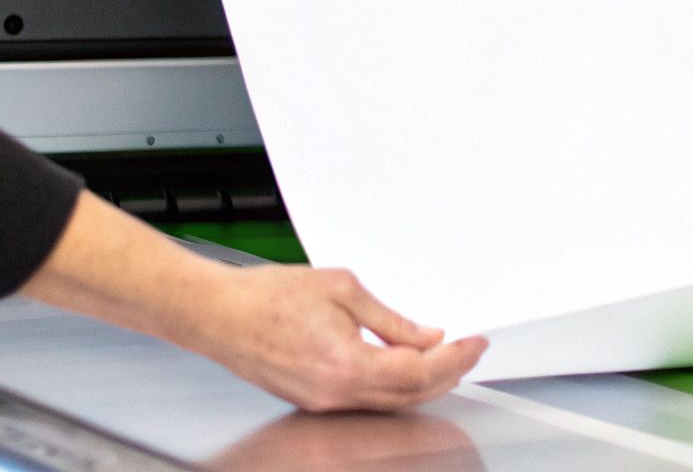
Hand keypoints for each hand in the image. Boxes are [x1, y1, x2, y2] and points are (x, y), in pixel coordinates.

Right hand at [187, 265, 487, 411]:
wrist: (217, 313)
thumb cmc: (268, 295)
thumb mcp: (342, 289)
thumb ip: (391, 319)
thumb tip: (428, 336)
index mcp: (347, 364)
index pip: (420, 371)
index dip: (455, 358)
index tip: (475, 342)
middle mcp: (337, 393)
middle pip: (411, 394)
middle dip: (449, 373)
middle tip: (471, 350)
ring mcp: (324, 402)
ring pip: (391, 402)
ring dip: (425, 383)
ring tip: (449, 359)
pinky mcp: (314, 400)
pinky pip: (367, 400)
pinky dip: (395, 387)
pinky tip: (407, 368)